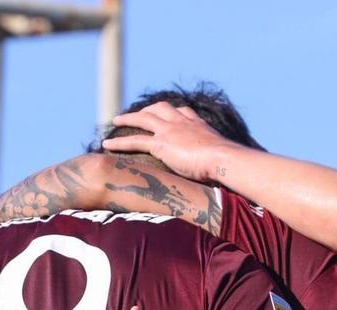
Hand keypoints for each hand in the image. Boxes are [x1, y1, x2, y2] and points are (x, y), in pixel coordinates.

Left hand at [101, 102, 238, 181]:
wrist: (224, 159)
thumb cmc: (228, 164)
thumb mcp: (224, 159)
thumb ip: (220, 161)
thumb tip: (230, 173)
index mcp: (199, 125)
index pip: (184, 112)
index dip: (173, 112)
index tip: (167, 113)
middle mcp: (183, 123)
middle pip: (161, 108)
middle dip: (147, 110)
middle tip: (137, 115)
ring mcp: (171, 130)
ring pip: (143, 119)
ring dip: (128, 119)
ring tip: (116, 122)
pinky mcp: (161, 143)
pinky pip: (134, 140)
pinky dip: (119, 143)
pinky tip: (106, 145)